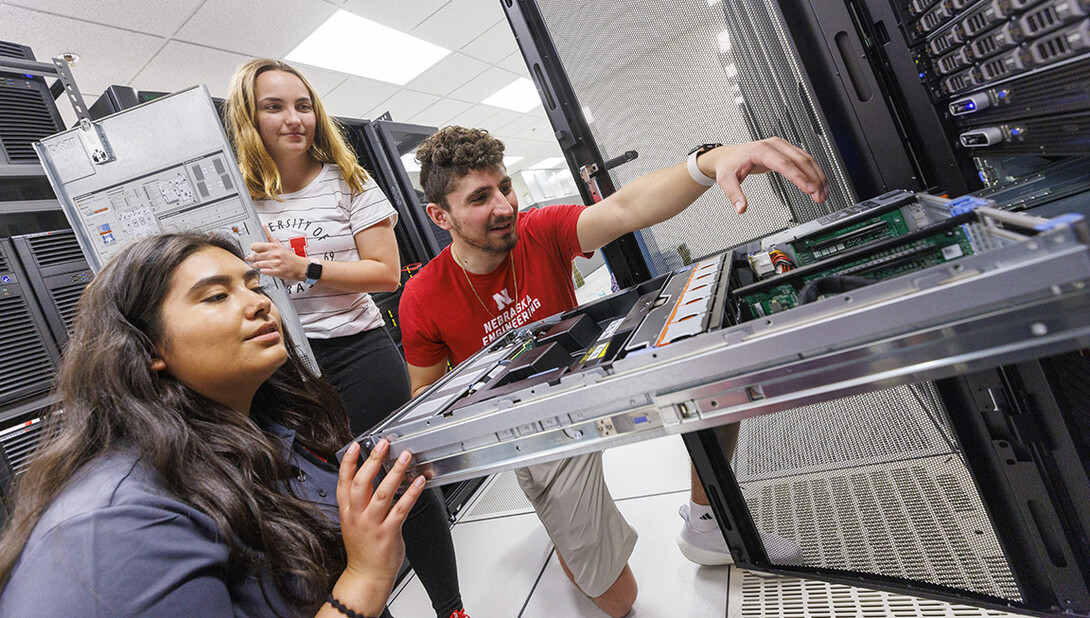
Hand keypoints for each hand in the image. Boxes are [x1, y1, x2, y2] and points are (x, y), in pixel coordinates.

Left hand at [247, 233, 307, 280]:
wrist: (299, 266)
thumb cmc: (289, 256)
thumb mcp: (279, 245)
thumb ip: (269, 236)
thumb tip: (263, 226)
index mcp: (273, 247)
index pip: (256, 246)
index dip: (253, 248)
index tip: (252, 250)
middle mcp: (274, 254)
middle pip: (255, 256)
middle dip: (250, 258)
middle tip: (248, 258)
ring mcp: (275, 263)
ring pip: (258, 264)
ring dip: (254, 265)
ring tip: (253, 265)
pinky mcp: (276, 271)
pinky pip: (264, 271)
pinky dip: (262, 271)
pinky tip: (262, 269)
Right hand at [336, 440, 424, 593]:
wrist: (366, 576)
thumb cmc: (362, 550)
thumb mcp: (352, 522)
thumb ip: (359, 501)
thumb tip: (370, 477)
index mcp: (347, 511)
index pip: (343, 482)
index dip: (349, 462)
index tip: (356, 446)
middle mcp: (358, 516)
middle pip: (362, 483)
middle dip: (373, 460)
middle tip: (383, 445)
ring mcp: (372, 524)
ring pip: (382, 493)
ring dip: (395, 472)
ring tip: (404, 457)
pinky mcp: (388, 533)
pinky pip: (401, 509)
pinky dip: (411, 493)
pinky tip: (418, 482)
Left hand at [700, 137, 828, 213]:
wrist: (727, 156)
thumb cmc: (728, 166)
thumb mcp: (726, 181)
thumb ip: (734, 195)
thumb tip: (741, 208)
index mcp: (761, 150)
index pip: (785, 163)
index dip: (799, 176)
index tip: (809, 189)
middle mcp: (774, 145)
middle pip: (800, 160)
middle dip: (813, 179)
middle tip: (820, 196)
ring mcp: (782, 146)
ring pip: (806, 158)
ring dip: (817, 175)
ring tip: (824, 193)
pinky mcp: (786, 150)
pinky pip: (804, 159)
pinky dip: (814, 171)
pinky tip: (819, 183)